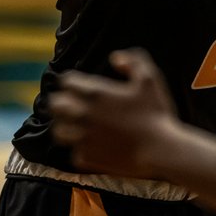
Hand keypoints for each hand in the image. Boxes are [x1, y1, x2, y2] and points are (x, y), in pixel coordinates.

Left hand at [49, 49, 179, 178]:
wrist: (160, 150)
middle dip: (61, 101)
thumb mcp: (150, 80)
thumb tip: (115, 57)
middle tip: (70, 103)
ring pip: (58, 130)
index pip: (66, 81)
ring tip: (73, 125)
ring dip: (64, 126)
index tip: (76, 84)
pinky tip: (89, 146)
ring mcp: (83, 138)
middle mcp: (84, 114)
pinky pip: (73, 153)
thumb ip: (134, 61)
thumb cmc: (156, 113)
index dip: (71, 81)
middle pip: (55, 105)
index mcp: (96, 93)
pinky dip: (79, 149)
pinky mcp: (87, 157)